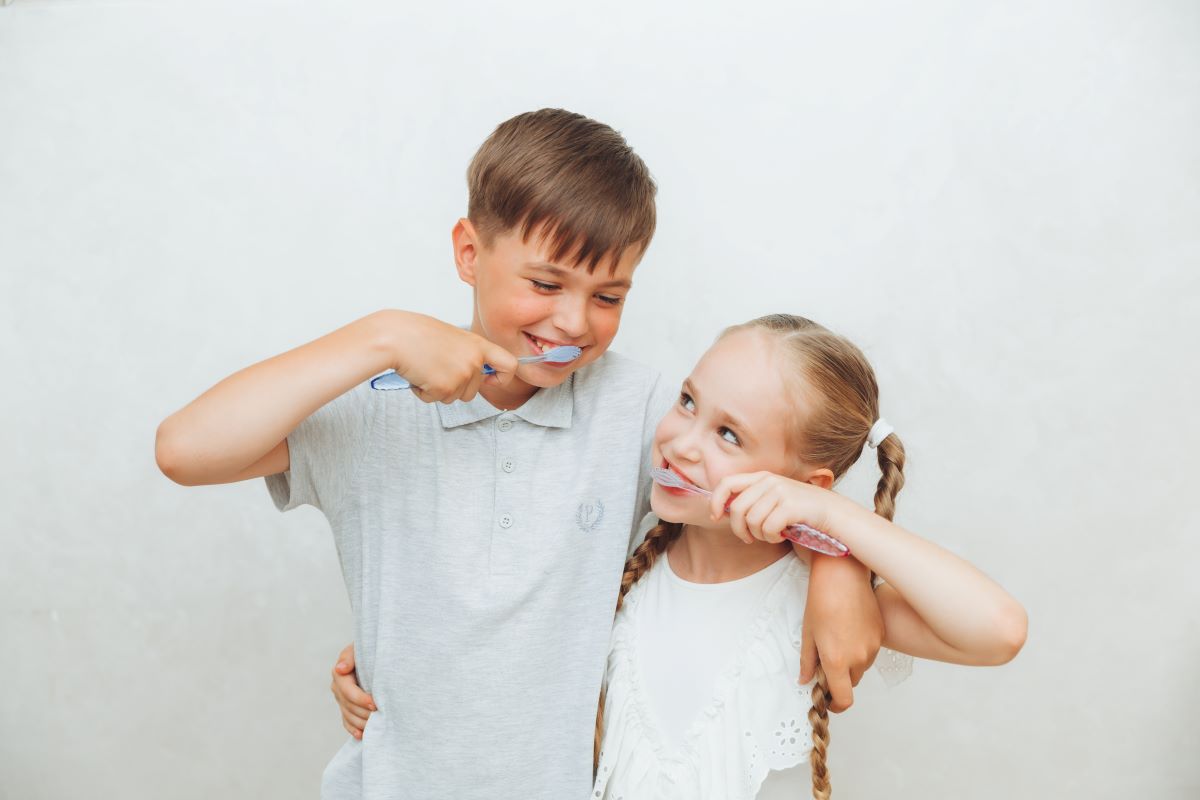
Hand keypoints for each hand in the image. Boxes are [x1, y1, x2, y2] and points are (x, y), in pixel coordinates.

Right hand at [330, 642, 375, 739]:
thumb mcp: (358, 649)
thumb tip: (340, 669)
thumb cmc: (368, 649)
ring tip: (376, 726)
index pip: (348, 692)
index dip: (361, 699)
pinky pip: (347, 722)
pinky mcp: (346, 708)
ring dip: (362, 723)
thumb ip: (349, 657)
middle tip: (381, 716)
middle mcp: (337, 689)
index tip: (375, 704)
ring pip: (349, 716)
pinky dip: (354, 729)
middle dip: (365, 713)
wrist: (372, 655)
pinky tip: (362, 735)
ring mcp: (341, 700)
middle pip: (349, 707)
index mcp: (340, 675)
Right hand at [388, 312, 518, 403]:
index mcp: (478, 344)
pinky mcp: (445, 389)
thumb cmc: (417, 333)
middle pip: (473, 391)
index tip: (492, 380)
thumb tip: (477, 373)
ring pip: (455, 398)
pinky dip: (424, 392)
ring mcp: (461, 376)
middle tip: (435, 367)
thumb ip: (467, 354)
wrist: (394, 337)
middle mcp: (474, 361)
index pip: (509, 364)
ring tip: (425, 367)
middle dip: (455, 386)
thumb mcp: (451, 337)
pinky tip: (417, 374)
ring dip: (438, 389)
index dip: (504, 377)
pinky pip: (435, 400)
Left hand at [709, 471, 832, 544]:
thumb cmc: (801, 511)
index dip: (715, 501)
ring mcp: (780, 492)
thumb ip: (752, 500)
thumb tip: (722, 511)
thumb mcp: (774, 499)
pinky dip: (772, 538)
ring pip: (752, 521)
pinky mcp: (790, 505)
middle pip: (736, 508)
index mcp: (762, 477)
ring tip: (772, 535)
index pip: (726, 483)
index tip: (715, 517)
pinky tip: (782, 536)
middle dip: (738, 529)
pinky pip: (768, 528)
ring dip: (759, 535)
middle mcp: (769, 481)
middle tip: (749, 538)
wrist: (834, 514)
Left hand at [800, 555, 881, 711]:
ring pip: (862, 667)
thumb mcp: (808, 633)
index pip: (844, 699)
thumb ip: (807, 662)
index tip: (829, 701)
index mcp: (837, 661)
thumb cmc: (821, 601)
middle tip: (826, 660)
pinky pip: (871, 651)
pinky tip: (849, 629)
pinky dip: (861, 648)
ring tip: (837, 638)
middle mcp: (858, 658)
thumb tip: (805, 680)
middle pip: (852, 682)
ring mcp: (872, 647)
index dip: (836, 705)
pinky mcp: (881, 634)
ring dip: (851, 663)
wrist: (842, 576)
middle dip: (840, 678)